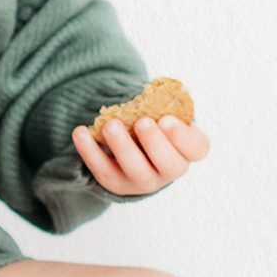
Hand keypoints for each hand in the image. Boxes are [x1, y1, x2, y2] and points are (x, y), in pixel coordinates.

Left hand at [71, 116, 210, 195]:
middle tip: (142, 122)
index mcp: (186, 149)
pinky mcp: (117, 183)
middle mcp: (169, 169)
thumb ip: (160, 104)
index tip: (166, 119)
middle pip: (169, 165)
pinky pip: (103, 171)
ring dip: (122, 147)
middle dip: (155, 143)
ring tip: (110, 125)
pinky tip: (80, 132)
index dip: (183, 137)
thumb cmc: (151, 120)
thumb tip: (149, 92)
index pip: (196, 148)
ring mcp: (143, 180)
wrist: (130, 142)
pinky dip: (90, 152)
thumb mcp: (161, 109)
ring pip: (136, 171)